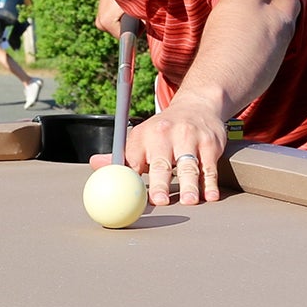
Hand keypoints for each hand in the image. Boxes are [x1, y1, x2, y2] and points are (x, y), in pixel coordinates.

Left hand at [91, 100, 228, 206]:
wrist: (197, 106)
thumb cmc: (164, 130)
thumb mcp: (141, 137)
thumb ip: (121, 156)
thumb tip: (95, 164)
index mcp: (143, 135)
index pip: (134, 160)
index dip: (132, 179)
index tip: (131, 197)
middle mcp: (165, 133)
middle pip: (161, 162)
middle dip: (160, 182)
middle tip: (159, 200)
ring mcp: (189, 137)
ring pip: (189, 165)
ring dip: (189, 184)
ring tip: (189, 201)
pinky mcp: (210, 143)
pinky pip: (209, 166)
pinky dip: (210, 183)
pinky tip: (210, 195)